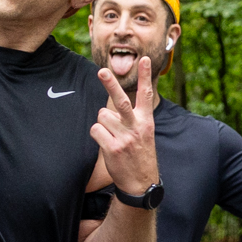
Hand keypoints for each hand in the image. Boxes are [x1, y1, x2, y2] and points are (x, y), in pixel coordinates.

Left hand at [92, 55, 160, 195]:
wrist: (141, 182)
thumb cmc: (140, 154)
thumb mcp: (144, 133)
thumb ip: (133, 117)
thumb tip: (113, 104)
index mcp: (146, 121)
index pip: (146, 95)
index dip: (145, 76)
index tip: (146, 59)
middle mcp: (136, 126)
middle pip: (121, 101)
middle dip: (111, 84)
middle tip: (101, 71)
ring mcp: (124, 137)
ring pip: (102, 116)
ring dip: (102, 123)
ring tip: (112, 136)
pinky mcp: (112, 148)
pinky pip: (95, 130)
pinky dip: (97, 135)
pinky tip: (106, 144)